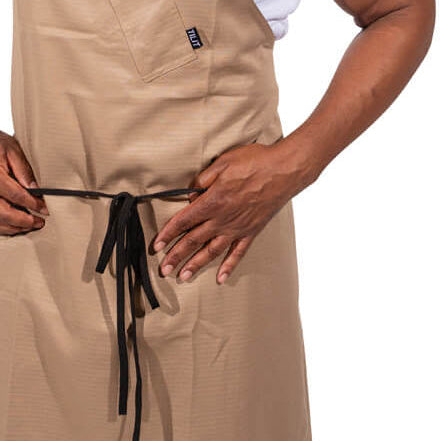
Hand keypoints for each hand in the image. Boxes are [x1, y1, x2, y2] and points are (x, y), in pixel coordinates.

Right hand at [0, 118, 49, 235]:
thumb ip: (25, 172)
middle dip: (24, 222)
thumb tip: (37, 191)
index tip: (45, 209)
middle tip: (40, 222)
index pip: (15, 196)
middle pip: (3, 214)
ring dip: (12, 229)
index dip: (33, 204)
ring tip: (29, 226)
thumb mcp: (13, 150)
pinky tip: (13, 226)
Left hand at [151, 141, 296, 284]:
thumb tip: (190, 195)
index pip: (183, 221)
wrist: (285, 170)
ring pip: (212, 251)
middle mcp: (223, 219)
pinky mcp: (252, 231)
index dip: (168, 234)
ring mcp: (238, 228)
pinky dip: (229, 266)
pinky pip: (238, 253)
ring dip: (196, 264)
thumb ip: (202, 180)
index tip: (157, 245)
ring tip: (183, 276)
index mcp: (212, 201)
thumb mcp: (222, 162)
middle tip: (163, 269)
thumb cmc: (255, 162)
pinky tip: (221, 278)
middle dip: (176, 256)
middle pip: (193, 241)